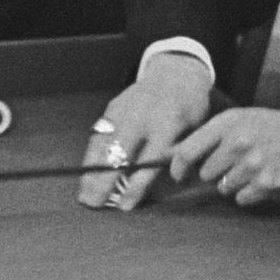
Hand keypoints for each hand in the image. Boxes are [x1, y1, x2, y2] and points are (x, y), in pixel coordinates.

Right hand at [86, 60, 213, 210]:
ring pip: (103, 144)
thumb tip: (175, 179)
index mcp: (168, 123)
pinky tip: (84, 174)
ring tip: (83, 195)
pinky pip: (98, 135)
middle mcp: (142, 116)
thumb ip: (182, 152)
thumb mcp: (196, 129)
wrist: (175, 73)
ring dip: (91, 171)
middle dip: (104, 181)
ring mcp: (124, 110)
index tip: (125, 206)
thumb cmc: (189, 108)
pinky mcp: (112, 108)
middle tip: (94, 204)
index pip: (149, 161)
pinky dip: (90, 156)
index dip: (136, 186)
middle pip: (119, 153)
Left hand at [172, 105, 279, 206]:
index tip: (179, 175)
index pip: (187, 151)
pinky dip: (251, 194)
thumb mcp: (244, 119)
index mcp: (229, 122)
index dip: (178, 167)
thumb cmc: (277, 129)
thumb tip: (176, 159)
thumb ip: (212, 136)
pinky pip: (242, 199)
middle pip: (206, 174)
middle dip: (217, 174)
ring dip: (236, 184)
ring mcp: (254, 163)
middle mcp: (239, 141)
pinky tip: (266, 180)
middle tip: (238, 165)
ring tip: (256, 170)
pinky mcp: (268, 183)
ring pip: (224, 188)